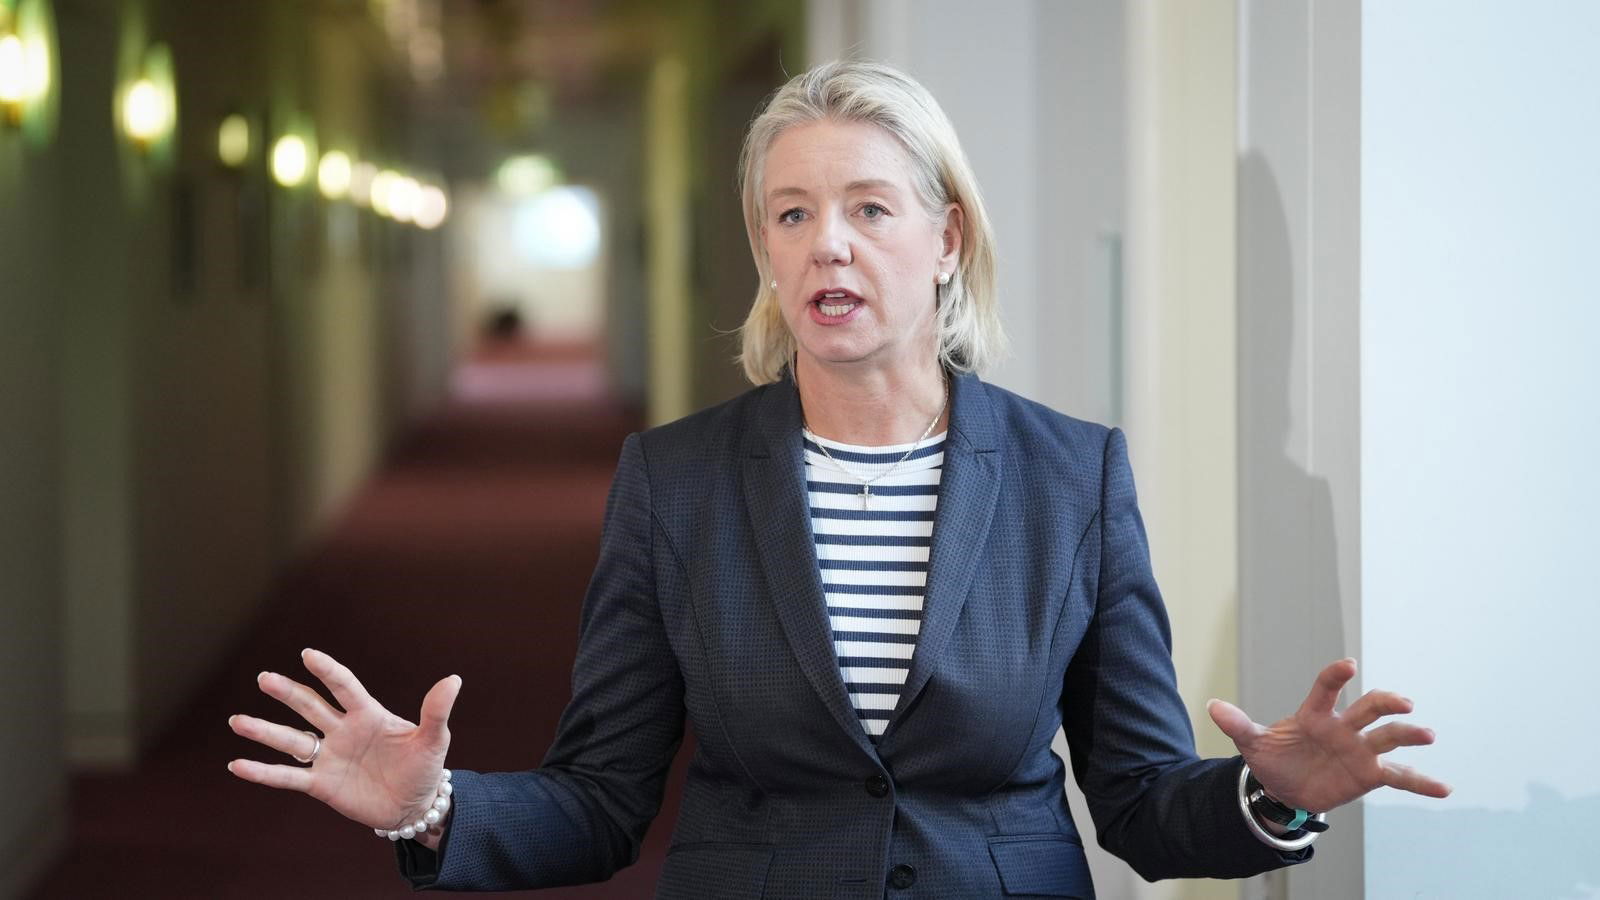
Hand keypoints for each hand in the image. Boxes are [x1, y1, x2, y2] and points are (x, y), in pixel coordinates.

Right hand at [227, 648, 461, 834]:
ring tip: (237, 720)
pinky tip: (237, 764)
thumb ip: (436, 711)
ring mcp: (330, 757)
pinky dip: (263, 772)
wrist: (415, 805)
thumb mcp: (434, 740)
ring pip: (292, 740)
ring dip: (265, 731)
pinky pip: (287, 777)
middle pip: (310, 708)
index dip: (327, 671)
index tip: (307, 654)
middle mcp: (343, 731)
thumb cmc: (425, 768)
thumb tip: (453, 679)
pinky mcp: (321, 784)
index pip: (344, 687)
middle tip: (264, 678)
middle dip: (288, 693)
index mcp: (368, 715)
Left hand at [1207, 657, 1450, 812]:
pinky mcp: (1370, 774)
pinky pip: (1400, 777)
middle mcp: (1343, 728)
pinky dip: (1422, 783)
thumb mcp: (1252, 743)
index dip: (1335, 676)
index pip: (1326, 689)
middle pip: (1369, 708)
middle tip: (1403, 702)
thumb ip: (1238, 724)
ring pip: (1388, 738)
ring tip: (1427, 734)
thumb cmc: (1273, 757)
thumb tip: (1212, 706)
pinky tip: (1445, 788)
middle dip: (1386, 702)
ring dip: (1409, 735)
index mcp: (1314, 714)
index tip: (1348, 665)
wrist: (1286, 787)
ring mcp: (1360, 749)